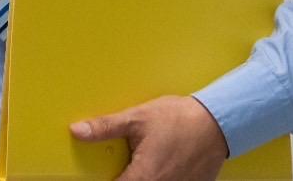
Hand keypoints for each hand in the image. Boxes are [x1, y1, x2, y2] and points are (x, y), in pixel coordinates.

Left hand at [70, 94, 228, 180]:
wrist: (215, 121)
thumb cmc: (177, 119)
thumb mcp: (136, 118)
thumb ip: (105, 127)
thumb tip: (77, 130)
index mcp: (144, 176)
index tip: (102, 176)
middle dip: (126, 177)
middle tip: (126, 165)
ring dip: (144, 177)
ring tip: (144, 163)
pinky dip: (162, 177)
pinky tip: (161, 165)